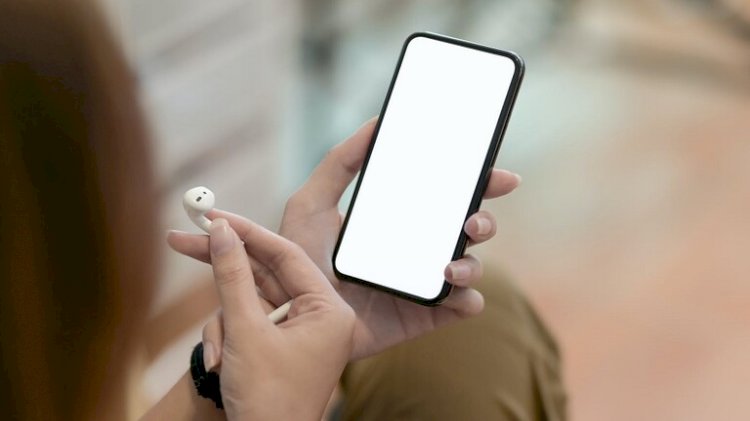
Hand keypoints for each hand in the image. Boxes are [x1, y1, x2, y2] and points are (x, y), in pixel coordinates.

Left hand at [168, 118, 520, 359]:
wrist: (284, 313)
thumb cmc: (296, 254)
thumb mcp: (310, 202)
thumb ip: (340, 163)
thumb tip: (375, 123)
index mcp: (401, 219)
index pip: (450, 195)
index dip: (480, 181)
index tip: (496, 172)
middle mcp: (418, 248)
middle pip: (470, 228)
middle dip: (484, 218)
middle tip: (474, 217)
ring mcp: (422, 282)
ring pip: (470, 266)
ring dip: (473, 261)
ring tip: (449, 262)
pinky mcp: (421, 315)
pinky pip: (459, 308)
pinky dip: (466, 301)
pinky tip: (452, 294)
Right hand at [200, 218, 353, 419]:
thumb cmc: (267, 399)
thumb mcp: (244, 331)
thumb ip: (232, 276)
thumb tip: (221, 230)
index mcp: (328, 310)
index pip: (286, 254)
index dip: (246, 231)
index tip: (212, 215)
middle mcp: (318, 316)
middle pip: (264, 273)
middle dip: (223, 268)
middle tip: (183, 238)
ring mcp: (296, 331)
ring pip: (248, 301)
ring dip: (223, 323)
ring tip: (217, 356)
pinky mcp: (277, 345)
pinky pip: (246, 324)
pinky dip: (226, 338)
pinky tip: (218, 364)